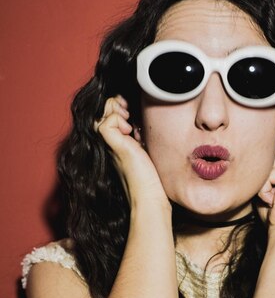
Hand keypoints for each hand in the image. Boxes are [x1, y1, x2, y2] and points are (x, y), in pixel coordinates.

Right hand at [94, 96, 169, 210]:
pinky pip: (106, 122)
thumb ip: (138, 129)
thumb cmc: (150, 172)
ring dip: (115, 110)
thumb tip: (140, 111)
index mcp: (115, 139)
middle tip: (129, 114)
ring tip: (129, 122)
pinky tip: (129, 132)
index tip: (130, 109)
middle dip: (115, 104)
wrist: (149, 193)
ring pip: (100, 113)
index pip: (107, 111)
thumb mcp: (144, 143)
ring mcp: (108, 143)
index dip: (117, 104)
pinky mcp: (113, 146)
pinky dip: (118, 120)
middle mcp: (108, 140)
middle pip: (101, 109)